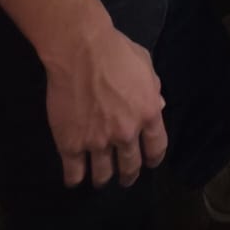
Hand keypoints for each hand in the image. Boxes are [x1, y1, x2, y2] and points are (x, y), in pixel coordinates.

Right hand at [42, 12, 166, 188]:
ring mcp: (97, 141)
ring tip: (100, 179)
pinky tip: (75, 177)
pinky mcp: (70, 144)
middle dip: (128, 175)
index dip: (153, 158)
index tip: (149, 162)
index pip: (157, 148)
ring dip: (103, 179)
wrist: (80, 50)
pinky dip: (75, 178)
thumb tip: (158, 106)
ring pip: (103, 174)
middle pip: (130, 166)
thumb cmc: (115, 50)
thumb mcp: (146, 65)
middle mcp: (126, 133)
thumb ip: (153, 88)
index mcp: (148, 114)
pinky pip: (74, 173)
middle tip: (124, 177)